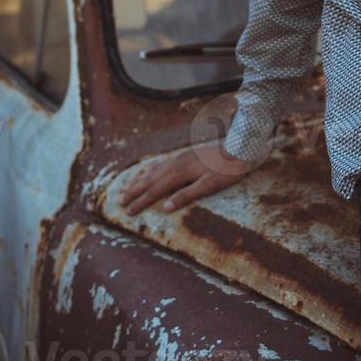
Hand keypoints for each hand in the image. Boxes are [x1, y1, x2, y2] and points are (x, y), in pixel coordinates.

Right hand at [118, 143, 264, 214]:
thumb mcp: (209, 186)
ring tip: (128, 188)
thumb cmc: (227, 170)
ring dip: (140, 180)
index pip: (155, 190)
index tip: (128, 211)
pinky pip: (162, 162)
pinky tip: (150, 170)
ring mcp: (180, 157)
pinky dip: (151, 168)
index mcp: (180, 172)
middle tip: (121, 202)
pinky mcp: (186, 155)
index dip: (141, 201)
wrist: (239, 149)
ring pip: (154, 169)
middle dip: (135, 191)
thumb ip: (186, 195)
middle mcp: (176, 163)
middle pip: (150, 179)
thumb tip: (165, 207)